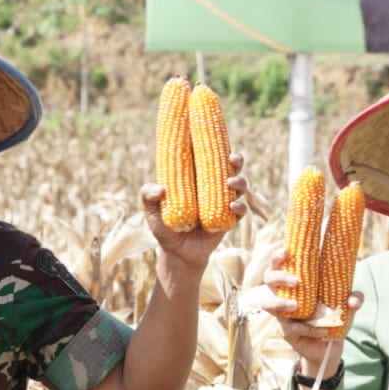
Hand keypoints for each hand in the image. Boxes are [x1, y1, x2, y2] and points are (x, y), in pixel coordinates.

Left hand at [140, 153, 248, 269]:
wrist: (177, 253)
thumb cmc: (163, 227)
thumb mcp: (150, 211)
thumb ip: (147, 196)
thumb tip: (160, 189)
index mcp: (196, 177)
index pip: (208, 154)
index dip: (216, 142)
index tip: (218, 136)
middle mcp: (212, 186)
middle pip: (230, 167)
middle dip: (235, 159)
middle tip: (232, 159)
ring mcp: (223, 202)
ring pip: (239, 185)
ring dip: (240, 181)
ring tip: (231, 182)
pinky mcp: (230, 219)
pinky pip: (241, 210)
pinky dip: (240, 207)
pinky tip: (232, 206)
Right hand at [246, 251, 362, 375]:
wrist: (330, 346)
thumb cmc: (334, 316)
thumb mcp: (347, 305)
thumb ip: (354, 298)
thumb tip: (352, 300)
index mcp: (296, 281)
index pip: (280, 263)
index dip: (278, 256)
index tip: (286, 251)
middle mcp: (284, 294)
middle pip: (268, 279)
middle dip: (279, 277)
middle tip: (296, 281)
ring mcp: (282, 313)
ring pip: (268, 304)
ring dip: (280, 302)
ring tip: (296, 305)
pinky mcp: (286, 331)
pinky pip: (293, 328)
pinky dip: (311, 329)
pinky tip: (325, 331)